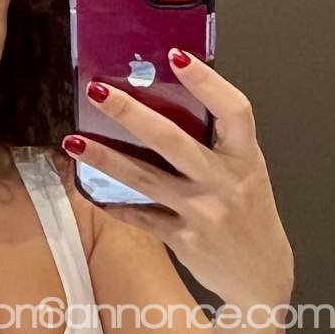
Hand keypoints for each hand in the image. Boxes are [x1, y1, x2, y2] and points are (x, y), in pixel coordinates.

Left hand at [61, 48, 294, 307]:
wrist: (261, 277)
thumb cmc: (249, 216)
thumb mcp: (246, 174)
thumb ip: (217, 145)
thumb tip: (170, 104)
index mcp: (246, 158)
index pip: (233, 110)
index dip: (208, 81)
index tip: (177, 55)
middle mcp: (223, 182)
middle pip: (172, 140)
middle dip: (130, 113)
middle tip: (98, 91)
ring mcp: (201, 212)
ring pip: (144, 178)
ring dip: (105, 158)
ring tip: (73, 141)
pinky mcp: (181, 238)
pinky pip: (139, 216)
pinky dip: (113, 202)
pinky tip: (87, 188)